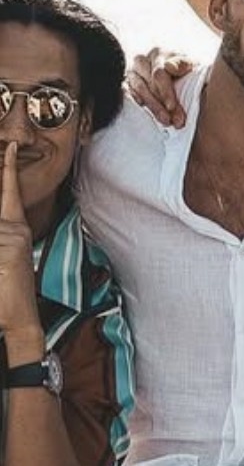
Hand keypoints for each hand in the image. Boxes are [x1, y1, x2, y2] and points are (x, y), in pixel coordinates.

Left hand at [0, 143, 43, 361]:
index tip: (10, 146)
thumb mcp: (3, 259)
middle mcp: (15, 230)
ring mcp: (10, 238)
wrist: (19, 320)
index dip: (8, 167)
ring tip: (2, 269)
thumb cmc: (8, 294)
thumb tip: (3, 233)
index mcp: (16, 231)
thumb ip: (2, 238)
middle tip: (2, 257)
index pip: (9, 192)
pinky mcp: (6, 249)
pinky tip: (1, 270)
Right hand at [125, 47, 195, 127]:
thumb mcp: (189, 65)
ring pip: (139, 89)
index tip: (171, 107)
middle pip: (148, 83)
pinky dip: (138, 102)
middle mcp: (142, 60)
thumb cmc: (185, 69)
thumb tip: (169, 67)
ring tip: (166, 121)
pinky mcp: (128, 83)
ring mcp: (133, 72)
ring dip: (153, 107)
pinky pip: (129, 93)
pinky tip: (148, 113)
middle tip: (173, 121)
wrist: (178, 73)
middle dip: (161, 104)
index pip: (159, 74)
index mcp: (158, 53)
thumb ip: (182, 64)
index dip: (166, 92)